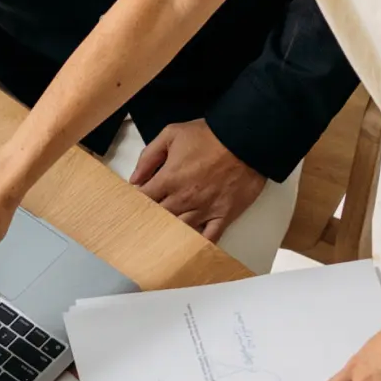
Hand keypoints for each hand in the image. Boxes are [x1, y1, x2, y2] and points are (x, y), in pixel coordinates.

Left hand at [130, 119, 264, 242]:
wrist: (246, 140)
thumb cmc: (210, 136)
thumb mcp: (171, 134)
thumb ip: (148, 157)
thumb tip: (134, 178)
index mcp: (169, 179)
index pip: (143, 199)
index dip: (136, 202)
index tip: (134, 203)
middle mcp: (184, 198)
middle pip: (159, 217)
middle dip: (150, 218)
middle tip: (145, 219)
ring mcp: (205, 209)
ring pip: (180, 229)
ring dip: (170, 231)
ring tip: (163, 234)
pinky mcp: (224, 214)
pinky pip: (210, 236)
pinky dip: (199, 243)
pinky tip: (190, 245)